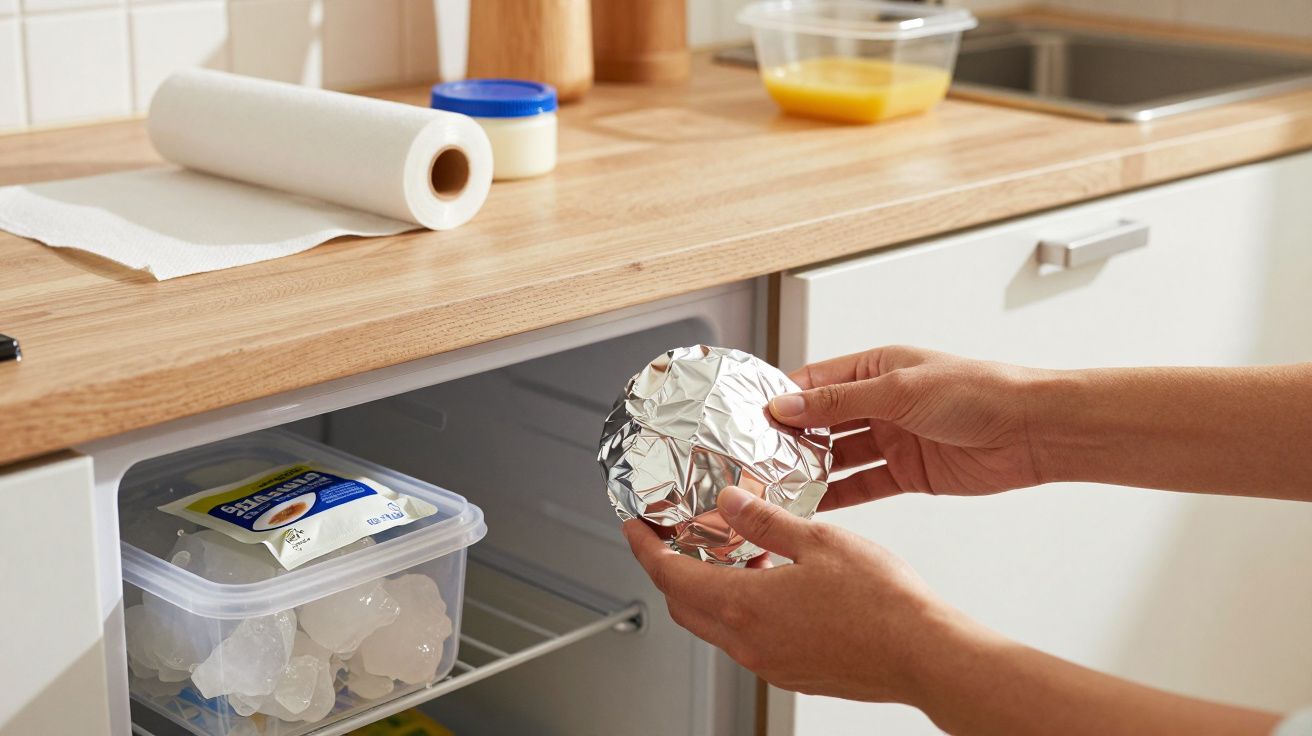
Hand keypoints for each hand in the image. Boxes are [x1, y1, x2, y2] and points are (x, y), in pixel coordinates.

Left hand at [623, 485, 966, 702]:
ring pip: (715, 625)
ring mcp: (769, 662)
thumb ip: (766, 520)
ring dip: (708, 590)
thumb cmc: (882, 604)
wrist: (924, 655)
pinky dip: (740, 609)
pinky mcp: (792, 671)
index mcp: (744, 605)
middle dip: (668, 570)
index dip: (644, 548)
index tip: (633, 527)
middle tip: (669, 538)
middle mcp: (748, 641)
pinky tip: (768, 583)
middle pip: (684, 605)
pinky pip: (747, 638)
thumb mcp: (818, 539)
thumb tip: (730, 502)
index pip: (669, 576)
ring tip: (727, 553)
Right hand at [770, 346, 1047, 509]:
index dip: (780, 399)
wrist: (1030, 432)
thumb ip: (838, 402)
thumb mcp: (898, 390)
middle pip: (821, 422)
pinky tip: (812, 506)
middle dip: (789, 440)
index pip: (814, 381)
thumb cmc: (978, 392)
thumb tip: (786, 405)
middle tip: (753, 459)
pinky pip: (862, 485)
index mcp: (876, 368)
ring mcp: (892, 439)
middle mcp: (880, 403)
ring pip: (838, 457)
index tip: (747, 418)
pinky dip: (837, 496)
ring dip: (809, 471)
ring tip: (775, 486)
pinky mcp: (907, 473)